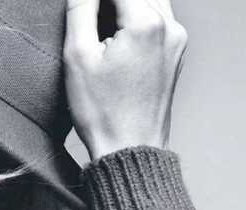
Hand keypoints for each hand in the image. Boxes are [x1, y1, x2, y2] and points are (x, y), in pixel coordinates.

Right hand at [64, 0, 187, 161]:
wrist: (129, 148)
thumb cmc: (102, 112)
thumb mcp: (78, 56)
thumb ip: (80, 10)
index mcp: (146, 23)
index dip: (92, 0)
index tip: (80, 10)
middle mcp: (169, 26)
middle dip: (107, 2)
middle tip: (86, 21)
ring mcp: (177, 40)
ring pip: (149, 1)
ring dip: (122, 7)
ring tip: (98, 30)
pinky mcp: (176, 54)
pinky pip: (157, 19)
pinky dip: (136, 18)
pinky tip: (115, 40)